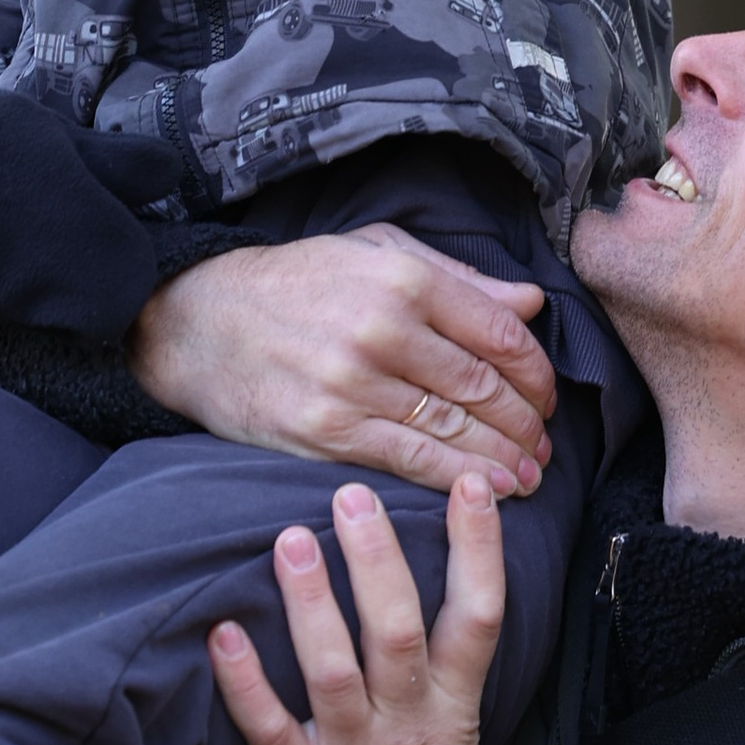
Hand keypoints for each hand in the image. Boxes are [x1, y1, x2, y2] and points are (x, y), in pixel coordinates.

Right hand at [129, 225, 556, 496]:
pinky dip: (459, 481)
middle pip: (483, 386)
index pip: (498, 331)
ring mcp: (353, 385)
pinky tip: (489, 491)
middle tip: (544, 444)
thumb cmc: (293, 284)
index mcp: (402, 277)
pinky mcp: (326, 432)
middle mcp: (383, 329)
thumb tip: (531, 303)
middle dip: (525, 422)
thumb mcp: (374, 253)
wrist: (198, 322)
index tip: (546, 394)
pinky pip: (411, 461)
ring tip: (529, 474)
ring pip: (453, 430)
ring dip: (503, 458)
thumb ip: (456, 279)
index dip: (535, 371)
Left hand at [207, 475, 498, 744]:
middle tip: (354, 496)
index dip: (481, 548)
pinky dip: (246, 681)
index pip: (480, 617)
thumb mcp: (451, 743)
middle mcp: (408, 727)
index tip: (476, 482)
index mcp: (452, 710)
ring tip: (288, 540)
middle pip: (401, 630)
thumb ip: (439, 672)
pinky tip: (223, 633)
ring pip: (336, 669)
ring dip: (311, 603)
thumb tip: (428, 574)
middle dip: (380, 561)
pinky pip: (271, 728)